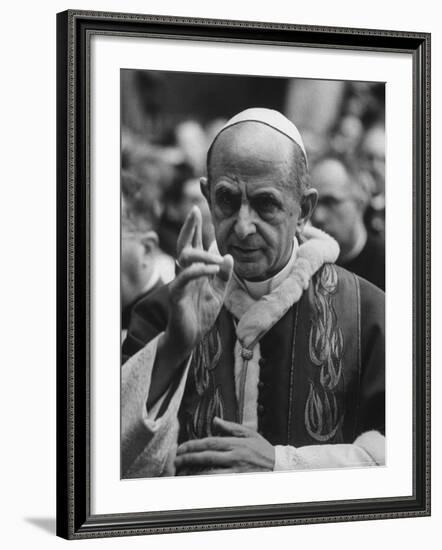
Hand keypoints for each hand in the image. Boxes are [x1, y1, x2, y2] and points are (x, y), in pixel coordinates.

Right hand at [165, 206, 232, 356]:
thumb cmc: (202, 313)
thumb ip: (224, 274)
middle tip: (194, 210)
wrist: (190, 338)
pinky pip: (185, 277)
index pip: (195, 244)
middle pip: (185, 243)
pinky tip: (212, 268)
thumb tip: (228, 255)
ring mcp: (180, 282)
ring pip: (184, 257)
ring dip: (202, 253)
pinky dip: (200, 270)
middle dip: (190, 227)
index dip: (196, 227)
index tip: (200, 209)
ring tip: (217, 258)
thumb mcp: (219, 291)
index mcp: (196, 269)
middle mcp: (186, 272)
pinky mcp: (176, 294)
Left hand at [174, 417, 274, 474]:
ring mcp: (237, 470)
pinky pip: (220, 482)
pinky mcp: (239, 480)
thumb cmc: (263, 449)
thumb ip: (230, 427)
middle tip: (176, 460)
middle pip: (207, 456)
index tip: (181, 448)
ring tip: (182, 473)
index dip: (193, 445)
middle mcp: (235, 456)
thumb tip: (215, 420)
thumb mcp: (248, 433)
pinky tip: (198, 482)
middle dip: (189, 458)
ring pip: (211, 472)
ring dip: (195, 472)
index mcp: (235, 443)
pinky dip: (208, 482)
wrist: (280, 465)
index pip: (210, 443)